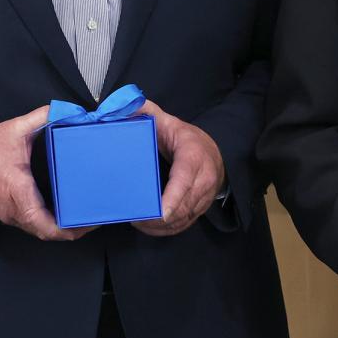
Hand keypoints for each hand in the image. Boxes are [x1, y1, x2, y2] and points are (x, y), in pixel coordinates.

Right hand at [0, 106, 89, 240]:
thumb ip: (41, 118)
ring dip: (61, 229)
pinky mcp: (8, 212)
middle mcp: (14, 210)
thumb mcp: (15, 129)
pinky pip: (32, 224)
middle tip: (94, 220)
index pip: (45, 224)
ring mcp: (10, 214)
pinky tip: (63, 214)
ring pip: (39, 231)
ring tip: (83, 218)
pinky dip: (49, 223)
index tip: (89, 224)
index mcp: (19, 192)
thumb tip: (64, 111)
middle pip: (47, 232)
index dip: (69, 230)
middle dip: (72, 231)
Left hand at [131, 101, 225, 236]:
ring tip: (138, 223)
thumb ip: (146, 112)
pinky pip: (185, 225)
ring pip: (183, 219)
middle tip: (134, 217)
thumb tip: (121, 107)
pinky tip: (150, 227)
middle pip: (182, 207)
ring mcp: (204, 197)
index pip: (184, 181)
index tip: (160, 212)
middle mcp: (203, 180)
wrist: (215, 152)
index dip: (173, 199)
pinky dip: (167, 230)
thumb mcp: (168, 121)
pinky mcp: (201, 208)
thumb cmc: (187, 138)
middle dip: (158, 218)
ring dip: (160, 226)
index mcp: (193, 157)